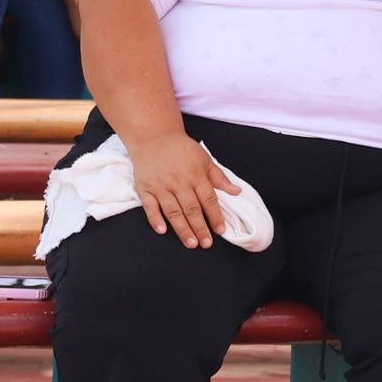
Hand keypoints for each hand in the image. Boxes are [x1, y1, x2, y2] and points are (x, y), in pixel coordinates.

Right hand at [124, 131, 242, 249]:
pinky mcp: (145, 188)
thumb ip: (220, 177)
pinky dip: (155, 219)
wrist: (154, 137)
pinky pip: (150, 206)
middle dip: (200, 227)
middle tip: (207, 244)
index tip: (220, 230)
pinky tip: (162, 231)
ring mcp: (160, 186)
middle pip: (191, 209)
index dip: (215, 216)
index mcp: (196, 175)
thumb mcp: (205, 159)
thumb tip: (237, 191)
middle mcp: (179, 182)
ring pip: (173, 211)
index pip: (208, 199)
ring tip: (191, 243)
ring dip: (182, 229)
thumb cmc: (182, 149)